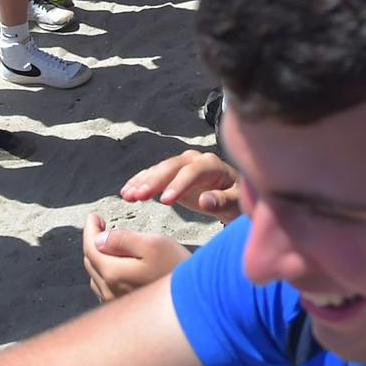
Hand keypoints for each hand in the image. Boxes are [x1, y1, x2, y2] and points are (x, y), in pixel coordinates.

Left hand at [81, 215, 190, 303]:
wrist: (193, 299)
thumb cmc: (176, 268)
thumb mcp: (153, 244)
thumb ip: (123, 239)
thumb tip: (99, 238)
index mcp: (113, 273)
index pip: (91, 248)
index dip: (90, 230)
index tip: (94, 217)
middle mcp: (110, 291)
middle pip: (91, 262)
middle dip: (93, 241)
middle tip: (99, 225)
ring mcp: (116, 301)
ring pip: (97, 275)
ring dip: (98, 256)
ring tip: (107, 242)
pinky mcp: (125, 306)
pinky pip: (105, 287)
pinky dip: (106, 271)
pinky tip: (117, 264)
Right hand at [119, 149, 241, 218]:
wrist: (233, 195)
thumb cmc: (237, 200)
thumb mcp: (235, 204)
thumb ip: (222, 202)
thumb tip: (205, 200)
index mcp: (213, 165)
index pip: (193, 171)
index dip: (179, 184)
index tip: (165, 201)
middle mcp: (195, 160)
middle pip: (172, 167)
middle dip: (154, 181)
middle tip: (138, 196)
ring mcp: (182, 165)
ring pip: (160, 169)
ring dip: (142, 181)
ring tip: (127, 195)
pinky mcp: (172, 174)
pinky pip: (154, 175)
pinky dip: (141, 182)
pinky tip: (127, 191)